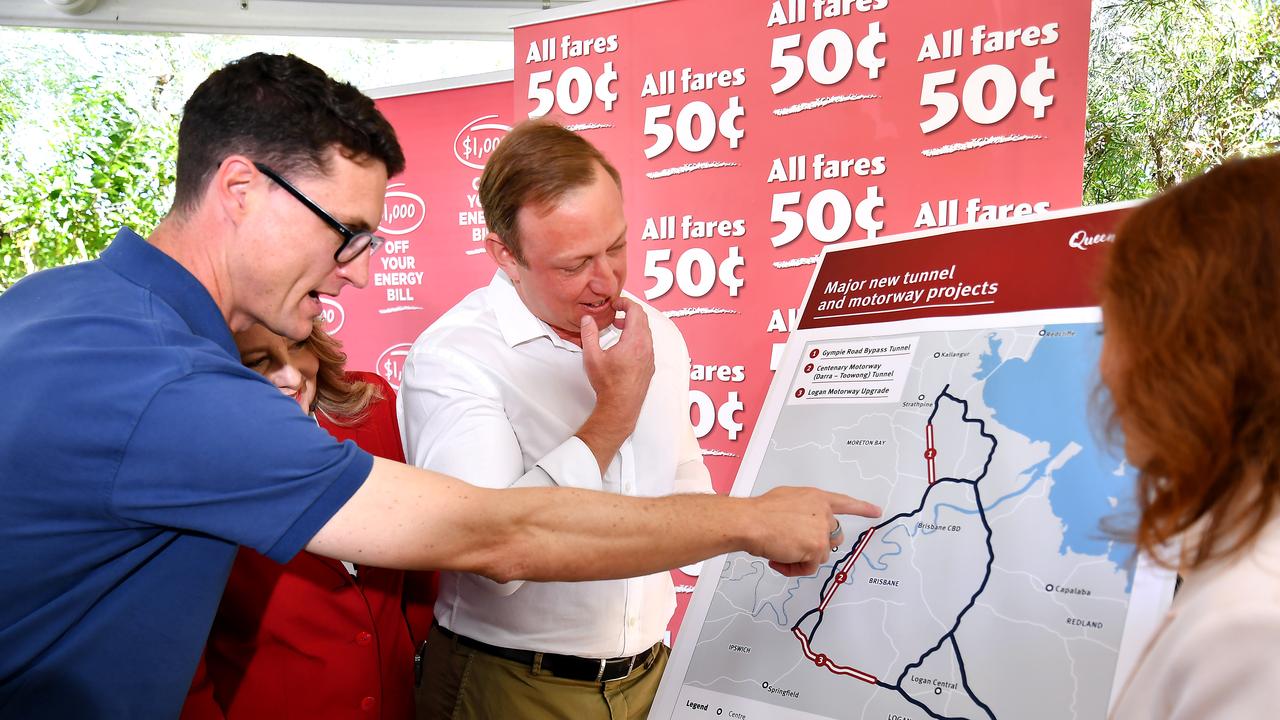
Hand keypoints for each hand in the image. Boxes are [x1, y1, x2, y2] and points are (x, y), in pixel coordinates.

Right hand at [579, 297, 654, 432]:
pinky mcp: (650, 366)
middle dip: (629, 311)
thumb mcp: (592, 357)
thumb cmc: (608, 384)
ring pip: (646, 332)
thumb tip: (587, 319)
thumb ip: (589, 334)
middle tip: (616, 312)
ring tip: (618, 327)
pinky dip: (637, 337)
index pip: (636, 311)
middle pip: (643, 319)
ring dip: (633, 325)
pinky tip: (624, 345)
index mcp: (634, 341)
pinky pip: (647, 344)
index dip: (625, 302)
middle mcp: (646, 347)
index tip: (615, 303)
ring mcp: (650, 357)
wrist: (620, 407)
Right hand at [744, 487, 881, 576]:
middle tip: (796, 547)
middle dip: (818, 545)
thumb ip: (802, 509)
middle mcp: (824, 513)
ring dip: (802, 558)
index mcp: (817, 498)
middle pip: (834, 537)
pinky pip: (810, 567)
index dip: (862, 508)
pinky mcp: (816, 549)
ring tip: (781, 554)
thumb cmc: (760, 512)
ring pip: (821, 554)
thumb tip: (800, 523)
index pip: (845, 503)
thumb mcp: (786, 499)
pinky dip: (794, 569)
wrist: (751, 522)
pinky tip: (779, 560)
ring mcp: (821, 532)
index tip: (876, 512)